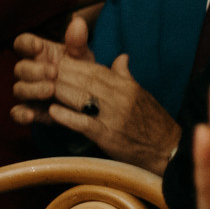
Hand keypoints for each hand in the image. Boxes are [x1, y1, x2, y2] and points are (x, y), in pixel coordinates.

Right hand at [9, 16, 84, 119]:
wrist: (89, 100)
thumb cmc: (83, 72)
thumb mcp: (83, 57)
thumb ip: (78, 41)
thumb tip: (78, 21)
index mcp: (39, 54)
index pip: (22, 43)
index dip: (26, 44)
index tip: (38, 46)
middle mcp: (29, 72)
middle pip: (20, 68)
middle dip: (35, 70)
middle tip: (54, 72)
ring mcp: (28, 92)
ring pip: (19, 89)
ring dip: (33, 90)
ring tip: (51, 90)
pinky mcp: (29, 111)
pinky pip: (17, 113)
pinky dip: (21, 114)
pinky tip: (30, 115)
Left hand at [12, 18, 182, 168]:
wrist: (168, 150)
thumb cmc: (154, 123)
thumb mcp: (141, 95)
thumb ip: (126, 75)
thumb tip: (121, 57)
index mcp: (127, 86)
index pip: (96, 69)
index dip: (74, 64)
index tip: (56, 61)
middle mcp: (120, 97)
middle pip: (85, 81)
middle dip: (62, 74)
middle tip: (41, 71)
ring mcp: (114, 116)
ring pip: (82, 98)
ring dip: (60, 91)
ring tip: (41, 87)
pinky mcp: (109, 136)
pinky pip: (85, 123)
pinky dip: (68, 117)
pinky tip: (51, 111)